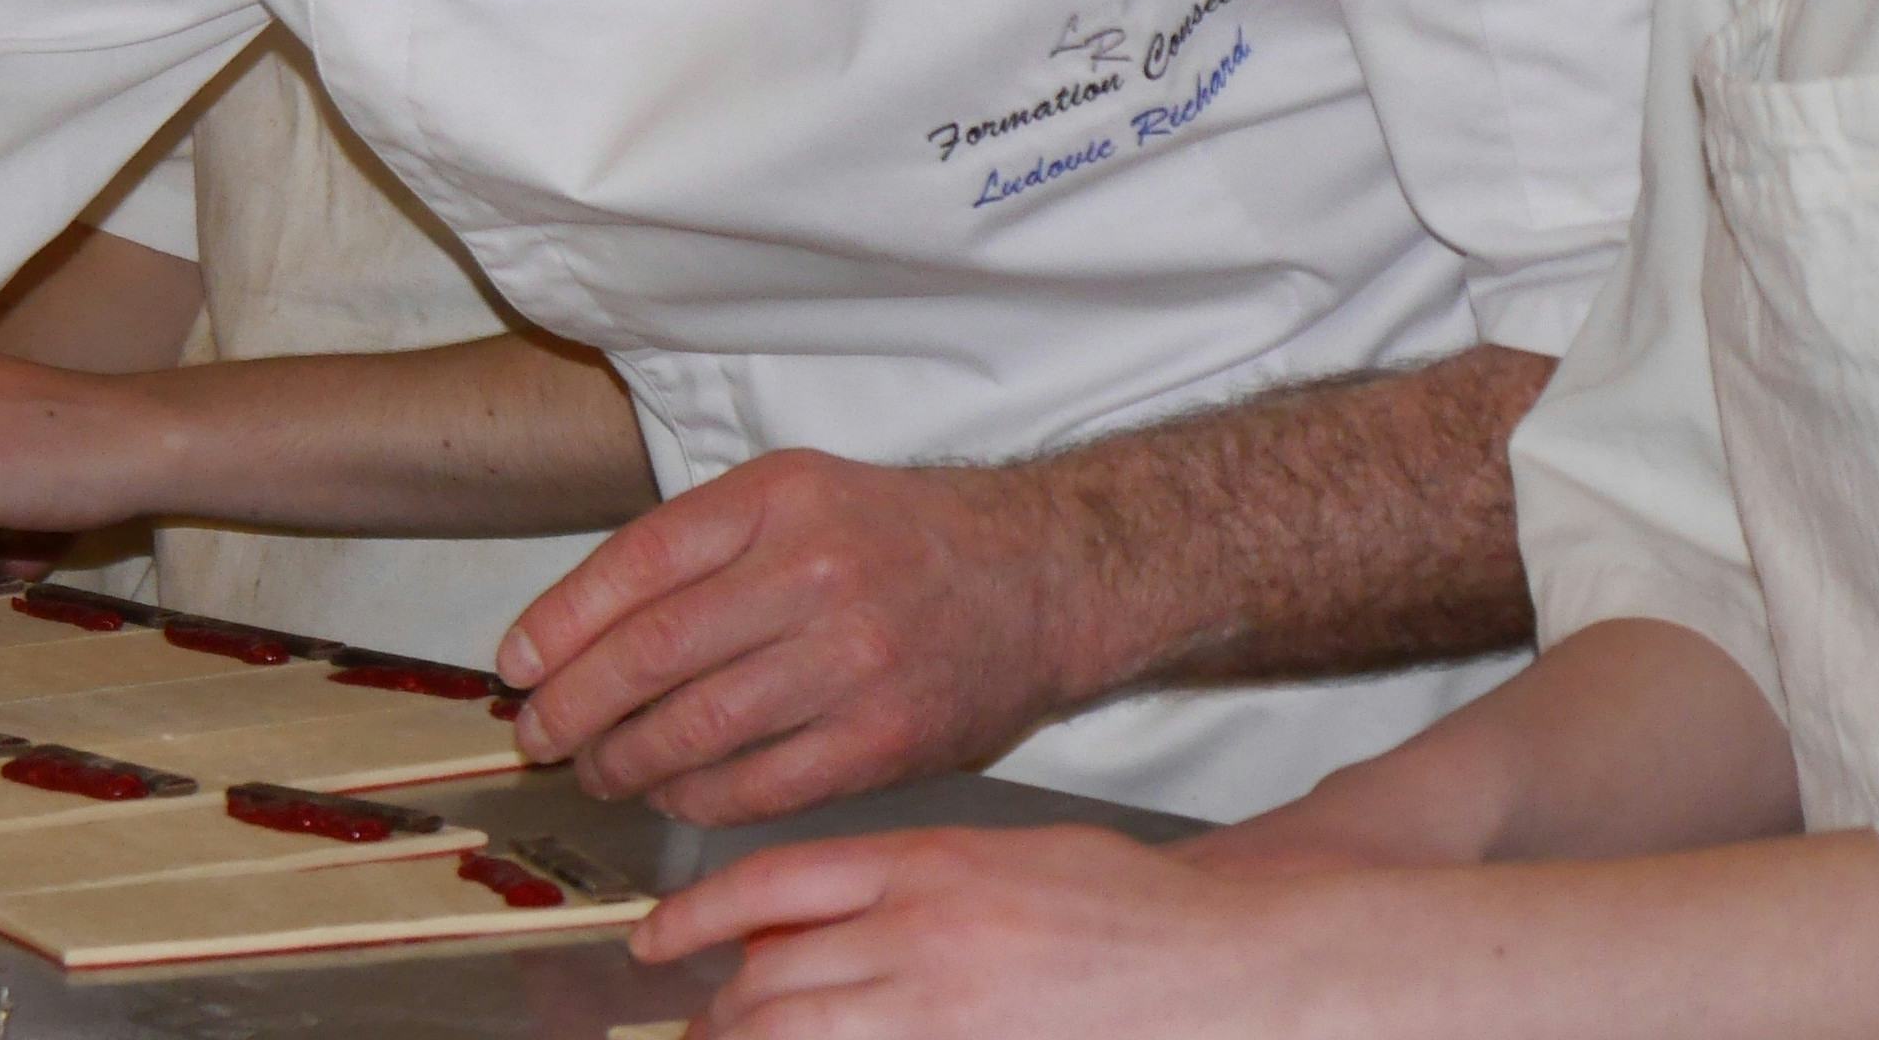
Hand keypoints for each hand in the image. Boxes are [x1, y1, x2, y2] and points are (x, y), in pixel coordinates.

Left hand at [497, 449, 1095, 823]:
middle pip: (654, 653)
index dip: (560, 623)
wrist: (1038, 577)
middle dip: (574, 705)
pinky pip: (759, 786)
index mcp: (778, 498)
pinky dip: (697, 800)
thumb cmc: (895, 536)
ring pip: (697, 729)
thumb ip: (695, 545)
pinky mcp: (883, 740)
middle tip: (537, 734)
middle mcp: (812, 572)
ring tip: (595, 770)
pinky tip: (671, 797)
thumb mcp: (794, 492)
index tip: (514, 665)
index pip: (637, 564)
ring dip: (625, 762)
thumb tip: (571, 628)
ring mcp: (851, 661)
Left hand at [636, 824, 1318, 1037]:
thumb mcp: (992, 857)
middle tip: (697, 1018)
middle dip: (721, 1006)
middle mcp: (922, 937)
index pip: (770, 886)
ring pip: (797, 1032)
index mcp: (926, 864)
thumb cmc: (1122, 906)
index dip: (697, 918)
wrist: (1217, 959)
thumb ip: (898, 882)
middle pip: (770, 976)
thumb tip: (804, 916)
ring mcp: (941, 1010)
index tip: (661, 941)